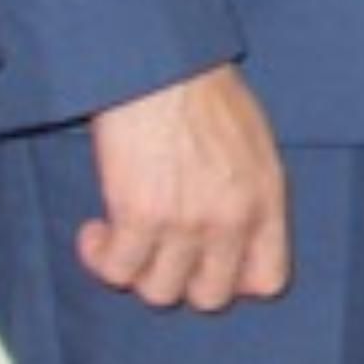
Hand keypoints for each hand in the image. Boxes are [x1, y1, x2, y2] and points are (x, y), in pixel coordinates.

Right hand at [75, 65, 289, 307]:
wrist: (160, 67)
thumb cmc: (203, 94)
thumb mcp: (254, 144)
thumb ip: (250, 194)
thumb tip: (235, 234)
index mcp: (266, 200)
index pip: (267, 280)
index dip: (233, 281)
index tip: (204, 264)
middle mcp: (232, 219)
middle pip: (209, 297)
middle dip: (181, 280)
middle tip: (158, 251)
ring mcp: (186, 223)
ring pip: (159, 292)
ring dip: (135, 270)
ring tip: (123, 237)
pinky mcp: (138, 217)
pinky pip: (117, 270)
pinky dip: (99, 257)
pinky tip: (95, 230)